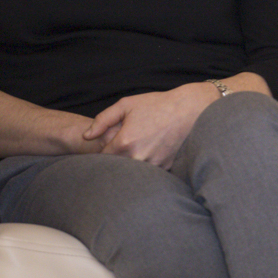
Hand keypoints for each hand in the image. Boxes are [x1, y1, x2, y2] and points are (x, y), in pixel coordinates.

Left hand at [83, 82, 219, 168]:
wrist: (190, 109)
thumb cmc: (157, 105)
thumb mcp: (127, 105)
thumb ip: (103, 120)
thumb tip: (87, 136)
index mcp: (124, 143)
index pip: (101, 158)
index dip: (102, 152)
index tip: (107, 146)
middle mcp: (137, 157)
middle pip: (116, 168)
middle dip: (115, 161)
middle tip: (123, 148)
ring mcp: (152, 164)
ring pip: (133, 172)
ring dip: (131, 165)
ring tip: (138, 149)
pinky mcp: (165, 167)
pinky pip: (149, 172)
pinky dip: (147, 166)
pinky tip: (152, 152)